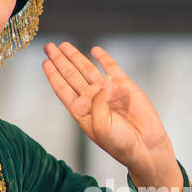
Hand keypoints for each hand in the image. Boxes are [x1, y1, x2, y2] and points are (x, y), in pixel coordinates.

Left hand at [41, 42, 175, 182]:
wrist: (145, 146)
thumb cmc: (120, 143)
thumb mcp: (101, 126)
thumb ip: (97, 102)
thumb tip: (105, 81)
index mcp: (82, 111)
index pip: (63, 89)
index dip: (54, 76)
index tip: (45, 63)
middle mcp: (92, 100)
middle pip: (71, 75)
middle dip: (60, 61)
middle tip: (49, 47)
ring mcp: (108, 91)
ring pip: (87, 69)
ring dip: (75, 57)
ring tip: (63, 46)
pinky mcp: (125, 86)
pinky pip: (112, 68)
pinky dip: (103, 58)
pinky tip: (95, 50)